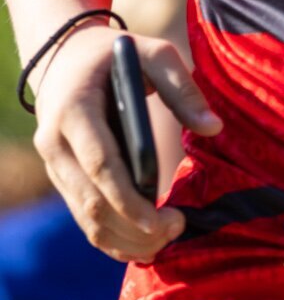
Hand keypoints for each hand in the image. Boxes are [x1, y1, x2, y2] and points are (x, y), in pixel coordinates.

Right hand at [32, 27, 220, 262]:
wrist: (65, 56)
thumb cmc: (116, 55)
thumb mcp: (153, 55)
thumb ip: (183, 89)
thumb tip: (213, 128)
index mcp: (74, 110)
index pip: (100, 165)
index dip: (130, 200)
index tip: (163, 221)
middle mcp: (54, 142)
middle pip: (91, 201)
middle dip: (133, 226)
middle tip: (176, 231)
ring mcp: (53, 164)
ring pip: (84, 217)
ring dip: (124, 239)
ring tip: (166, 241)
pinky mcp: (60, 177)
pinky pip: (82, 217)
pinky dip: (111, 238)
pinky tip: (143, 245)